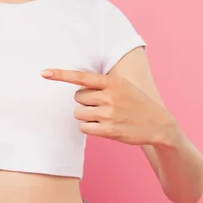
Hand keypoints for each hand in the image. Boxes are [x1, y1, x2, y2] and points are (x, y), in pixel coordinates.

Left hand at [41, 69, 176, 145]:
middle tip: (100, 106)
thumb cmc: (136, 104)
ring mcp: (109, 114)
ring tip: (103, 117)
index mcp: (113, 82)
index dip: (61, 75)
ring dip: (86, 116)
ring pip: (79, 113)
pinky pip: (84, 128)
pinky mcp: (109, 130)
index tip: (44, 73)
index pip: (82, 77)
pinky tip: (103, 127)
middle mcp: (110, 96)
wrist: (159, 124)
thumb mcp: (123, 87)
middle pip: (77, 98)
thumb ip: (102, 84)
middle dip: (84, 102)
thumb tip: (77, 86)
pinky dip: (89, 128)